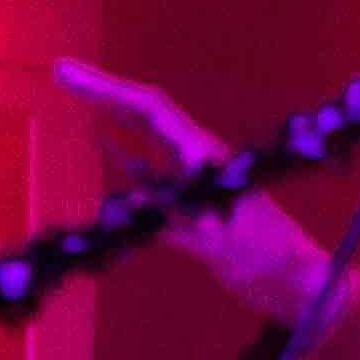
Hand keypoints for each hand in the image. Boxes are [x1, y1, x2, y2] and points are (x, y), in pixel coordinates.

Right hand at [55, 58, 331, 327]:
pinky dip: (125, 170)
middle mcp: (196, 162)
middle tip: (62, 73)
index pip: (150, 110)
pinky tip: (105, 155)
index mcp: (205, 157)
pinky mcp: (192, 211)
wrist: (297, 285)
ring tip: (77, 102)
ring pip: (143, 145)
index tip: (69, 75)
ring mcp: (193, 185)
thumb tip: (126, 208)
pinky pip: (150, 185)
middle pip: (143, 116)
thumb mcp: (220, 243)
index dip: (108, 89)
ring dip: (112, 125)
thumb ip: (174, 224)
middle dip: (104, 94)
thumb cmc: (269, 259)